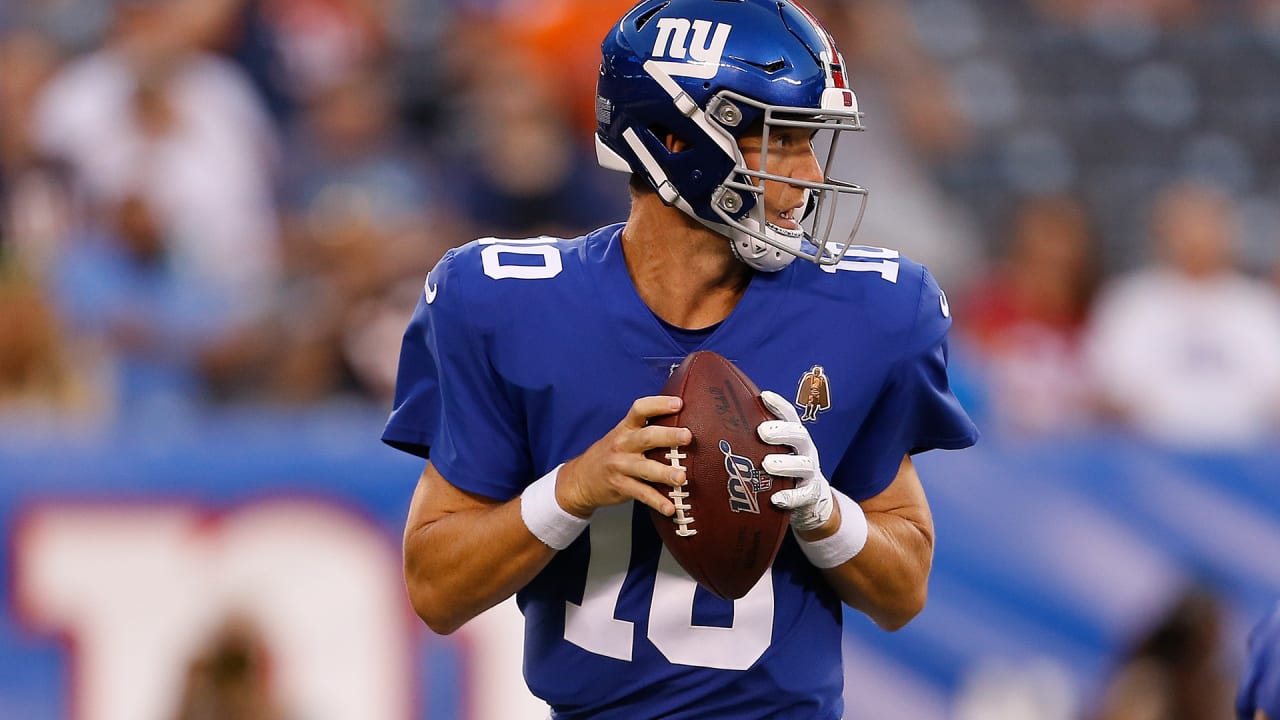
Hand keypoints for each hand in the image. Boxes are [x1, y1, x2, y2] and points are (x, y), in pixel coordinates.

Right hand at [555, 396, 690, 517]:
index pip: (640, 410)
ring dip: (664, 473)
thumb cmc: (611, 454)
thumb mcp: (622, 436)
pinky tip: (671, 507)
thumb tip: (680, 421)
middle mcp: (623, 445)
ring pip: (645, 468)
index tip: (678, 403)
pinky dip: (657, 501)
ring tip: (682, 477)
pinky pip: (641, 494)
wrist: (580, 479)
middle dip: (668, 436)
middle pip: (646, 437)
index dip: (658, 404)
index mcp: (625, 429)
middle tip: (687, 436)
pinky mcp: (621, 486)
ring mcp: (621, 466)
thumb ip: (645, 429)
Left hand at [758, 390, 833, 532]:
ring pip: (804, 464)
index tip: (764, 395)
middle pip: (799, 435)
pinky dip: (791, 497)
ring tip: (767, 464)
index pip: (789, 415)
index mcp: (792, 436)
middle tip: (762, 432)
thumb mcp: (768, 452)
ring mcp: (810, 472)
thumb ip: (749, 440)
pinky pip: (805, 495)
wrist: (810, 501)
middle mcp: (804, 450)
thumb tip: (707, 429)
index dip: (778, 405)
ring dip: (786, 464)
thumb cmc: (780, 470)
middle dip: (781, 431)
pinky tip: (776, 499)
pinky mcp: (811, 494)